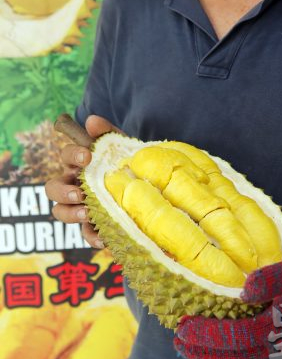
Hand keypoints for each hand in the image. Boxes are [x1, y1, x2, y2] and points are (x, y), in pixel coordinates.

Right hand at [45, 114, 121, 247]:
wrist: (152, 186)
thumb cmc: (128, 162)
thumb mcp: (122, 146)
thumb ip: (108, 133)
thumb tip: (91, 120)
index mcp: (80, 163)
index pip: (66, 155)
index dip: (72, 155)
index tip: (87, 156)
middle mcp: (75, 184)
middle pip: (52, 188)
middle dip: (61, 190)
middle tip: (78, 192)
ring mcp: (81, 206)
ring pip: (60, 212)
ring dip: (69, 213)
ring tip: (86, 213)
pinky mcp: (93, 226)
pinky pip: (85, 235)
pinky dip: (91, 237)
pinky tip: (103, 238)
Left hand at [174, 241, 281, 358]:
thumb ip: (274, 278)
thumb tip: (245, 290)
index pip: (239, 336)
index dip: (210, 335)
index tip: (184, 328)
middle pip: (238, 353)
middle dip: (207, 349)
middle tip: (178, 340)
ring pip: (244, 352)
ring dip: (216, 349)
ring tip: (190, 342)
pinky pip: (251, 342)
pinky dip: (230, 342)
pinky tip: (217, 330)